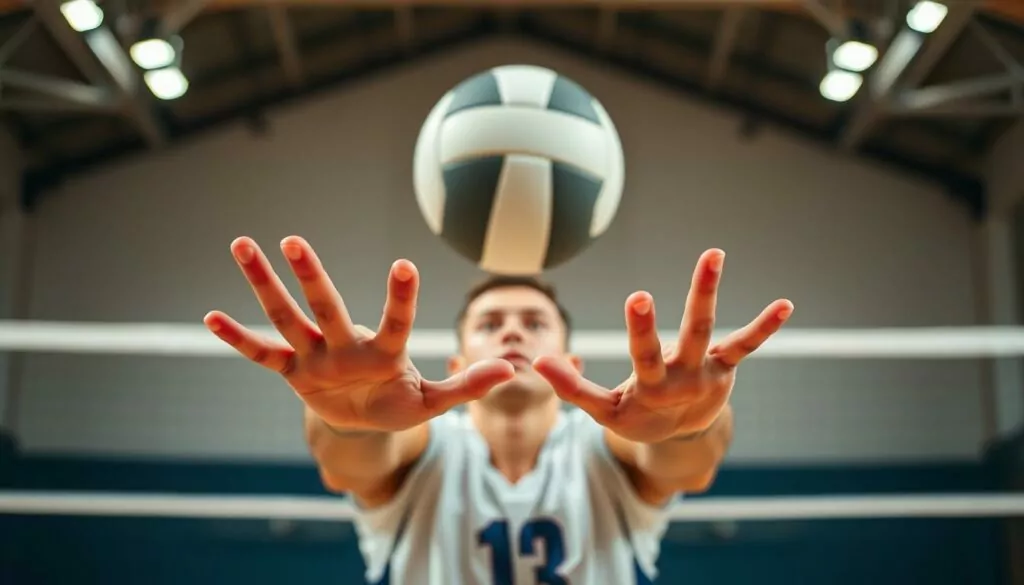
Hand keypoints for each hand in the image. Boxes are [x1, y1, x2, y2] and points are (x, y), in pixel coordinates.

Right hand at [204, 236, 513, 432]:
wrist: (363, 420)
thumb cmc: (399, 403)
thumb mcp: (433, 403)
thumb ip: (466, 387)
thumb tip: (510, 370)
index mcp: (384, 353)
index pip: (395, 322)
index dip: (400, 297)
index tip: (404, 264)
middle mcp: (346, 345)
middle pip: (327, 307)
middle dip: (312, 277)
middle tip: (294, 239)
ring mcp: (317, 356)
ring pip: (288, 318)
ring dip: (265, 286)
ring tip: (242, 246)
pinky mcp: (295, 373)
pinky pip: (262, 355)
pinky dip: (239, 341)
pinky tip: (209, 318)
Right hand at [534, 248, 791, 443]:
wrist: (680, 438)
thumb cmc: (636, 417)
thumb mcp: (604, 411)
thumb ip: (573, 387)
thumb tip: (538, 364)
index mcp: (653, 389)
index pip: (645, 356)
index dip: (643, 328)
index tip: (638, 295)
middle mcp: (685, 378)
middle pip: (690, 336)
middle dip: (693, 301)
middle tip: (703, 258)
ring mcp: (707, 371)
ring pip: (712, 330)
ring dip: (711, 291)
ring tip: (713, 253)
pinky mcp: (723, 367)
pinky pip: (744, 345)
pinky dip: (764, 327)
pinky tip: (786, 305)